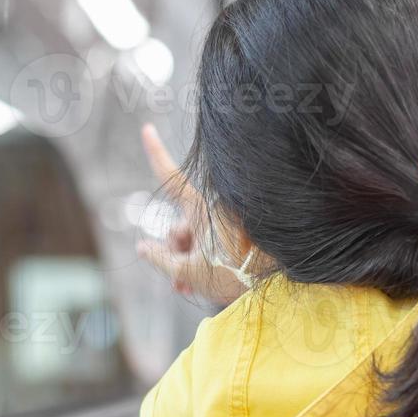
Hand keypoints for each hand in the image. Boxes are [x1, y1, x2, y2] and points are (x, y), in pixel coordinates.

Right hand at [137, 124, 246, 306]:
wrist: (274, 281)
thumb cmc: (233, 274)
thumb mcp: (187, 272)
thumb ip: (160, 259)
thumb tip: (143, 247)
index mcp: (200, 208)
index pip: (170, 177)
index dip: (155, 153)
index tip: (147, 128)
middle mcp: (212, 210)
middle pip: (179, 226)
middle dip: (172, 253)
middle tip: (176, 280)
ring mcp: (225, 223)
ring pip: (194, 240)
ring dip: (185, 264)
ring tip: (187, 288)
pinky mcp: (236, 236)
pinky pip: (210, 246)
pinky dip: (201, 264)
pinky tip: (196, 286)